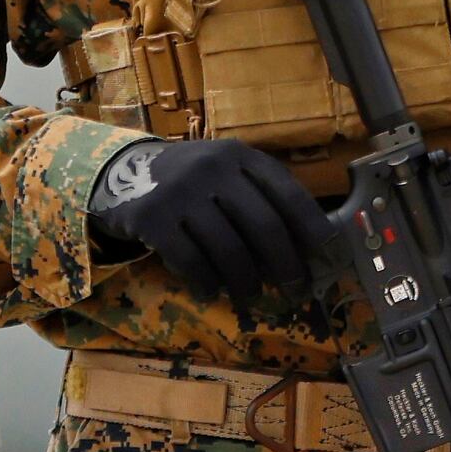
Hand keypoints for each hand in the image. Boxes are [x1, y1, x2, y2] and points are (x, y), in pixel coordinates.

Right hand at [90, 138, 340, 300]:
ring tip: (251, 295)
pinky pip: (191, 261)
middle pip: (265, 226)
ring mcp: (181, 191)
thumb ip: (260, 198)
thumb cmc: (190, 182)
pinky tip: (210, 292)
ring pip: (229, 249)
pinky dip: (206, 283)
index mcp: (241, 155)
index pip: (288, 193)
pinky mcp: (152, 217)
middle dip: (287, 265)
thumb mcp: (226, 173)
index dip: (313, 228)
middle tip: (296, 290)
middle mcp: (214, 168)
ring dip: (246, 281)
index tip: (329, 257)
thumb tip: (304, 250)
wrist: (121, 171)